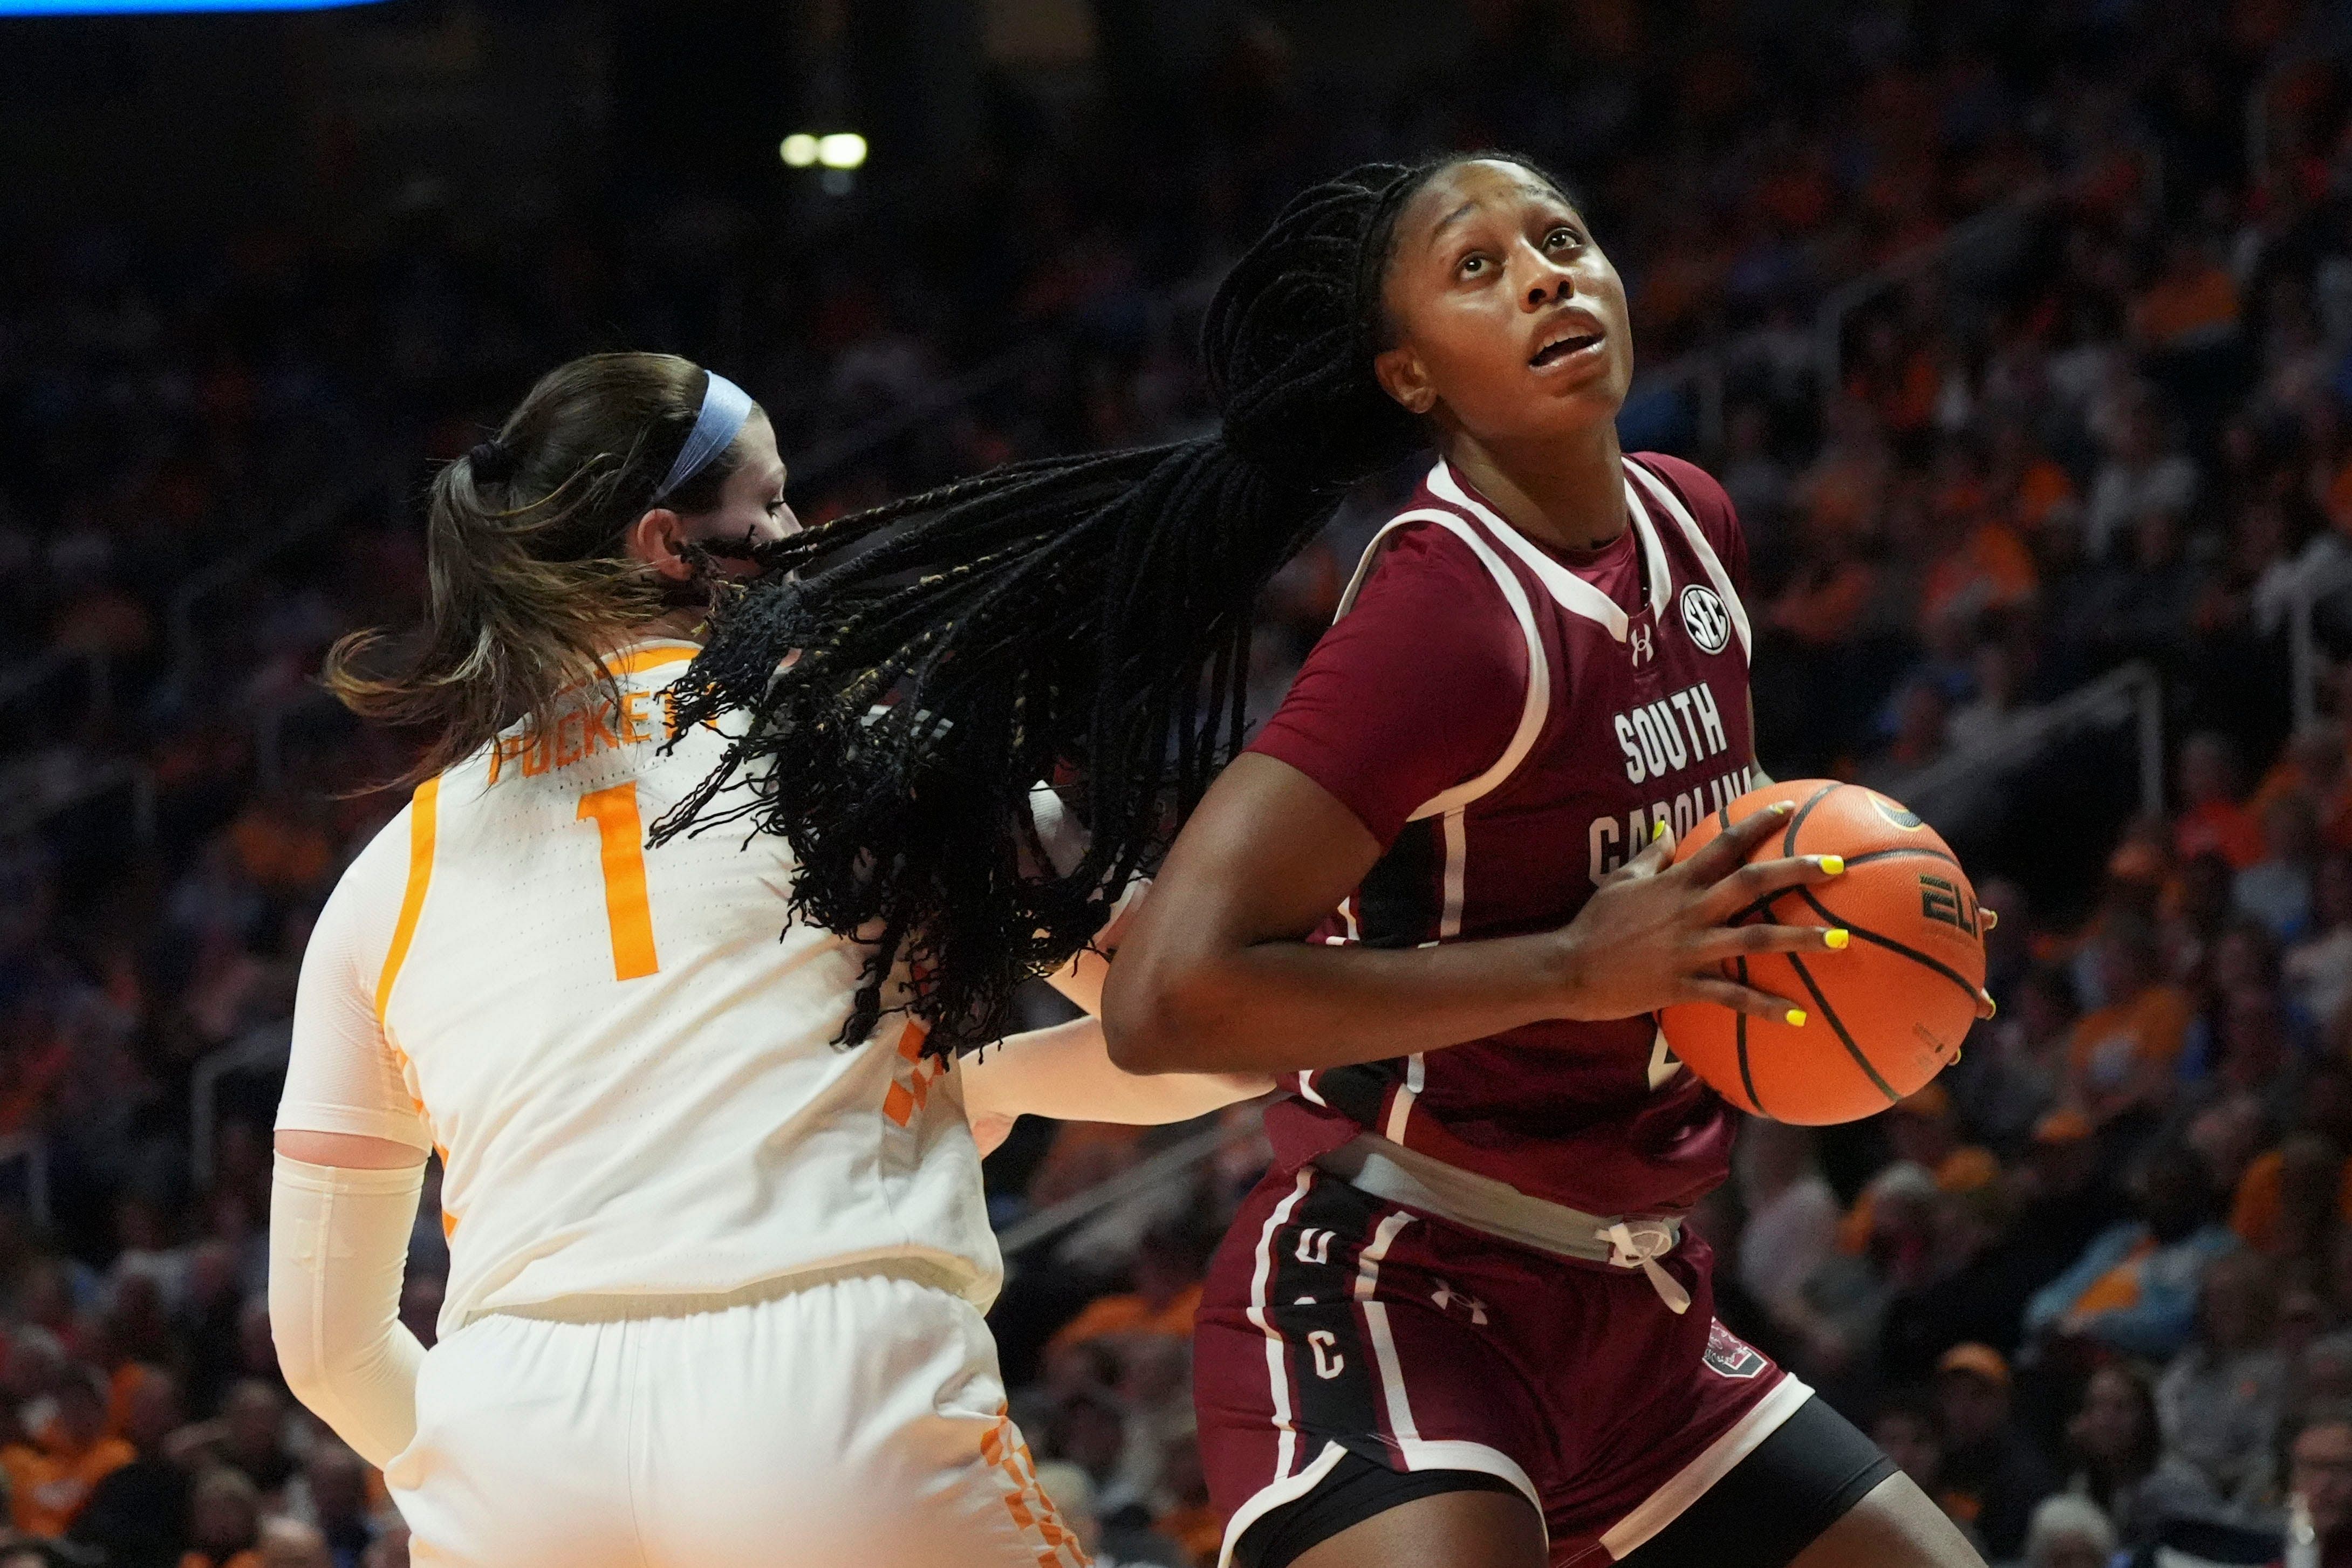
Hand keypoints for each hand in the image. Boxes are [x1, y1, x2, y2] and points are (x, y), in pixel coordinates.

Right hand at [1550, 803, 1847, 1023]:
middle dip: (1797, 871)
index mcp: (1677, 882)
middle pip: (1753, 883)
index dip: (1758, 823)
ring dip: (1801, 939)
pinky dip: (1766, 1007)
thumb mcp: (1620, 880)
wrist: (1569, 968)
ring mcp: (1691, 948)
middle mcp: (1691, 910)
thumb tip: (1670, 832)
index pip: (1724, 844)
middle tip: (1838, 867)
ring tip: (1840, 940)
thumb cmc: (1594, 923)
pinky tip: (1798, 1015)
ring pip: (1756, 939)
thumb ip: (1651, 856)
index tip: (1791, 809)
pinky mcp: (1685, 984)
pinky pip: (1733, 997)